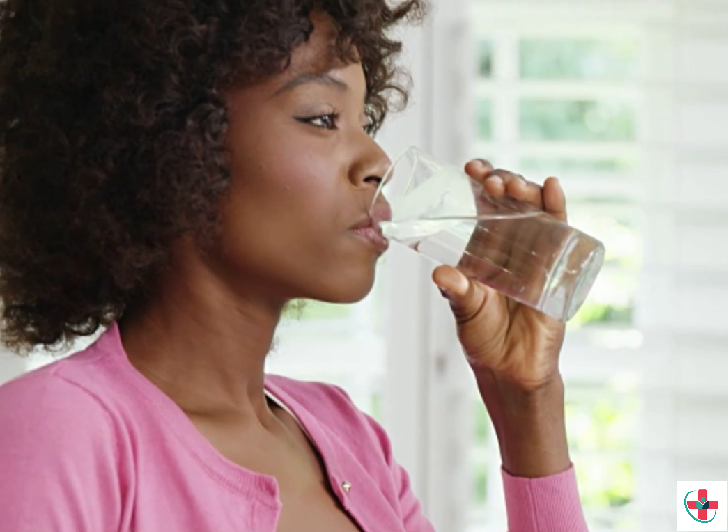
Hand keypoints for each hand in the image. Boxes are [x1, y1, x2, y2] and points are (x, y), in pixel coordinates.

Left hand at [432, 159, 570, 477]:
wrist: (514, 371)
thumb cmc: (484, 339)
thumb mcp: (466, 312)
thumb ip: (457, 293)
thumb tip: (441, 274)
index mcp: (483, 251)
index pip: (482, 208)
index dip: (478, 186)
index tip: (470, 168)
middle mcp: (510, 247)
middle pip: (509, 204)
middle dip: (501, 184)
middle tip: (489, 178)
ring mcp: (536, 255)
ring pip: (534, 212)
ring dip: (526, 192)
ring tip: (513, 184)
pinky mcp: (557, 268)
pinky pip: (560, 234)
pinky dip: (558, 209)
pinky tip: (552, 189)